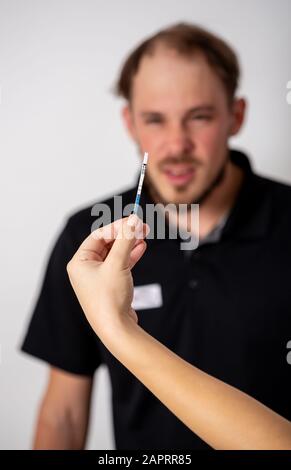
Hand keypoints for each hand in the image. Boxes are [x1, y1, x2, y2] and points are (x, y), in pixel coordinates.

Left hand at [67, 215, 148, 339]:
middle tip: (142, 226)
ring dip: (129, 244)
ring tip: (144, 235)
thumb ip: (126, 239)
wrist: (116, 328)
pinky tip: (141, 248)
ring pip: (114, 253)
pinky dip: (130, 256)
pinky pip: (119, 265)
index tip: (134, 220)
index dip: (117, 226)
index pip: (98, 236)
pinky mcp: (109, 285)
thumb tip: (134, 220)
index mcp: (79, 262)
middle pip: (107, 243)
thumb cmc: (109, 298)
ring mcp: (97, 278)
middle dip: (125, 234)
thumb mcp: (118, 263)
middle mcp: (85, 269)